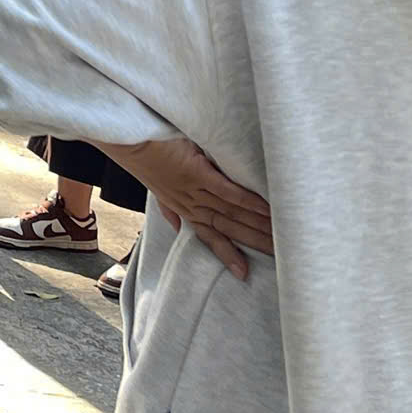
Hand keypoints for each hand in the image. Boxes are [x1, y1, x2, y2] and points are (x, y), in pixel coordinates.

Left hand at [92, 136, 273, 280]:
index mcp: (183, 209)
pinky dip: (246, 201)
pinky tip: (265, 208)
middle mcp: (189, 205)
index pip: (210, 237)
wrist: (128, 138)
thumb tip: (179, 227)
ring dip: (258, 223)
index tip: (245, 274)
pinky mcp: (195, 172)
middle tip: (283, 256)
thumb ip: (170, 209)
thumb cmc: (147, 159)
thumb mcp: (157, 189)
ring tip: (282, 233)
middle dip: (255, 242)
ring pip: (231, 212)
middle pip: (228, 228)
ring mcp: (192, 190)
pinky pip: (226, 191)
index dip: (227, 255)